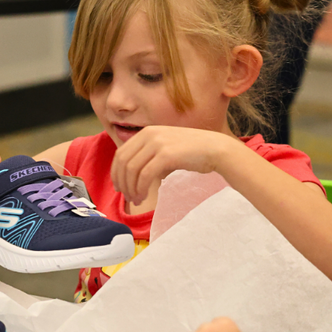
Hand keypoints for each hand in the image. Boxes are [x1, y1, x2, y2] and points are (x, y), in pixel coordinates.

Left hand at [110, 125, 229, 205]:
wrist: (215, 149)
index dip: (116, 173)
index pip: (121, 153)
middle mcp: (149, 134)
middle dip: (122, 182)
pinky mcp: (166, 154)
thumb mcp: (166, 148)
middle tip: (128, 197)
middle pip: (124, 162)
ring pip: (132, 170)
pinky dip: (140, 188)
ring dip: (131, 188)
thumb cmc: (193, 152)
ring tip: (136, 199)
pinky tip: (143, 197)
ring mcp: (157, 143)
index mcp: (147, 132)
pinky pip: (144, 175)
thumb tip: (135, 174)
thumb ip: (150, 156)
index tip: (120, 187)